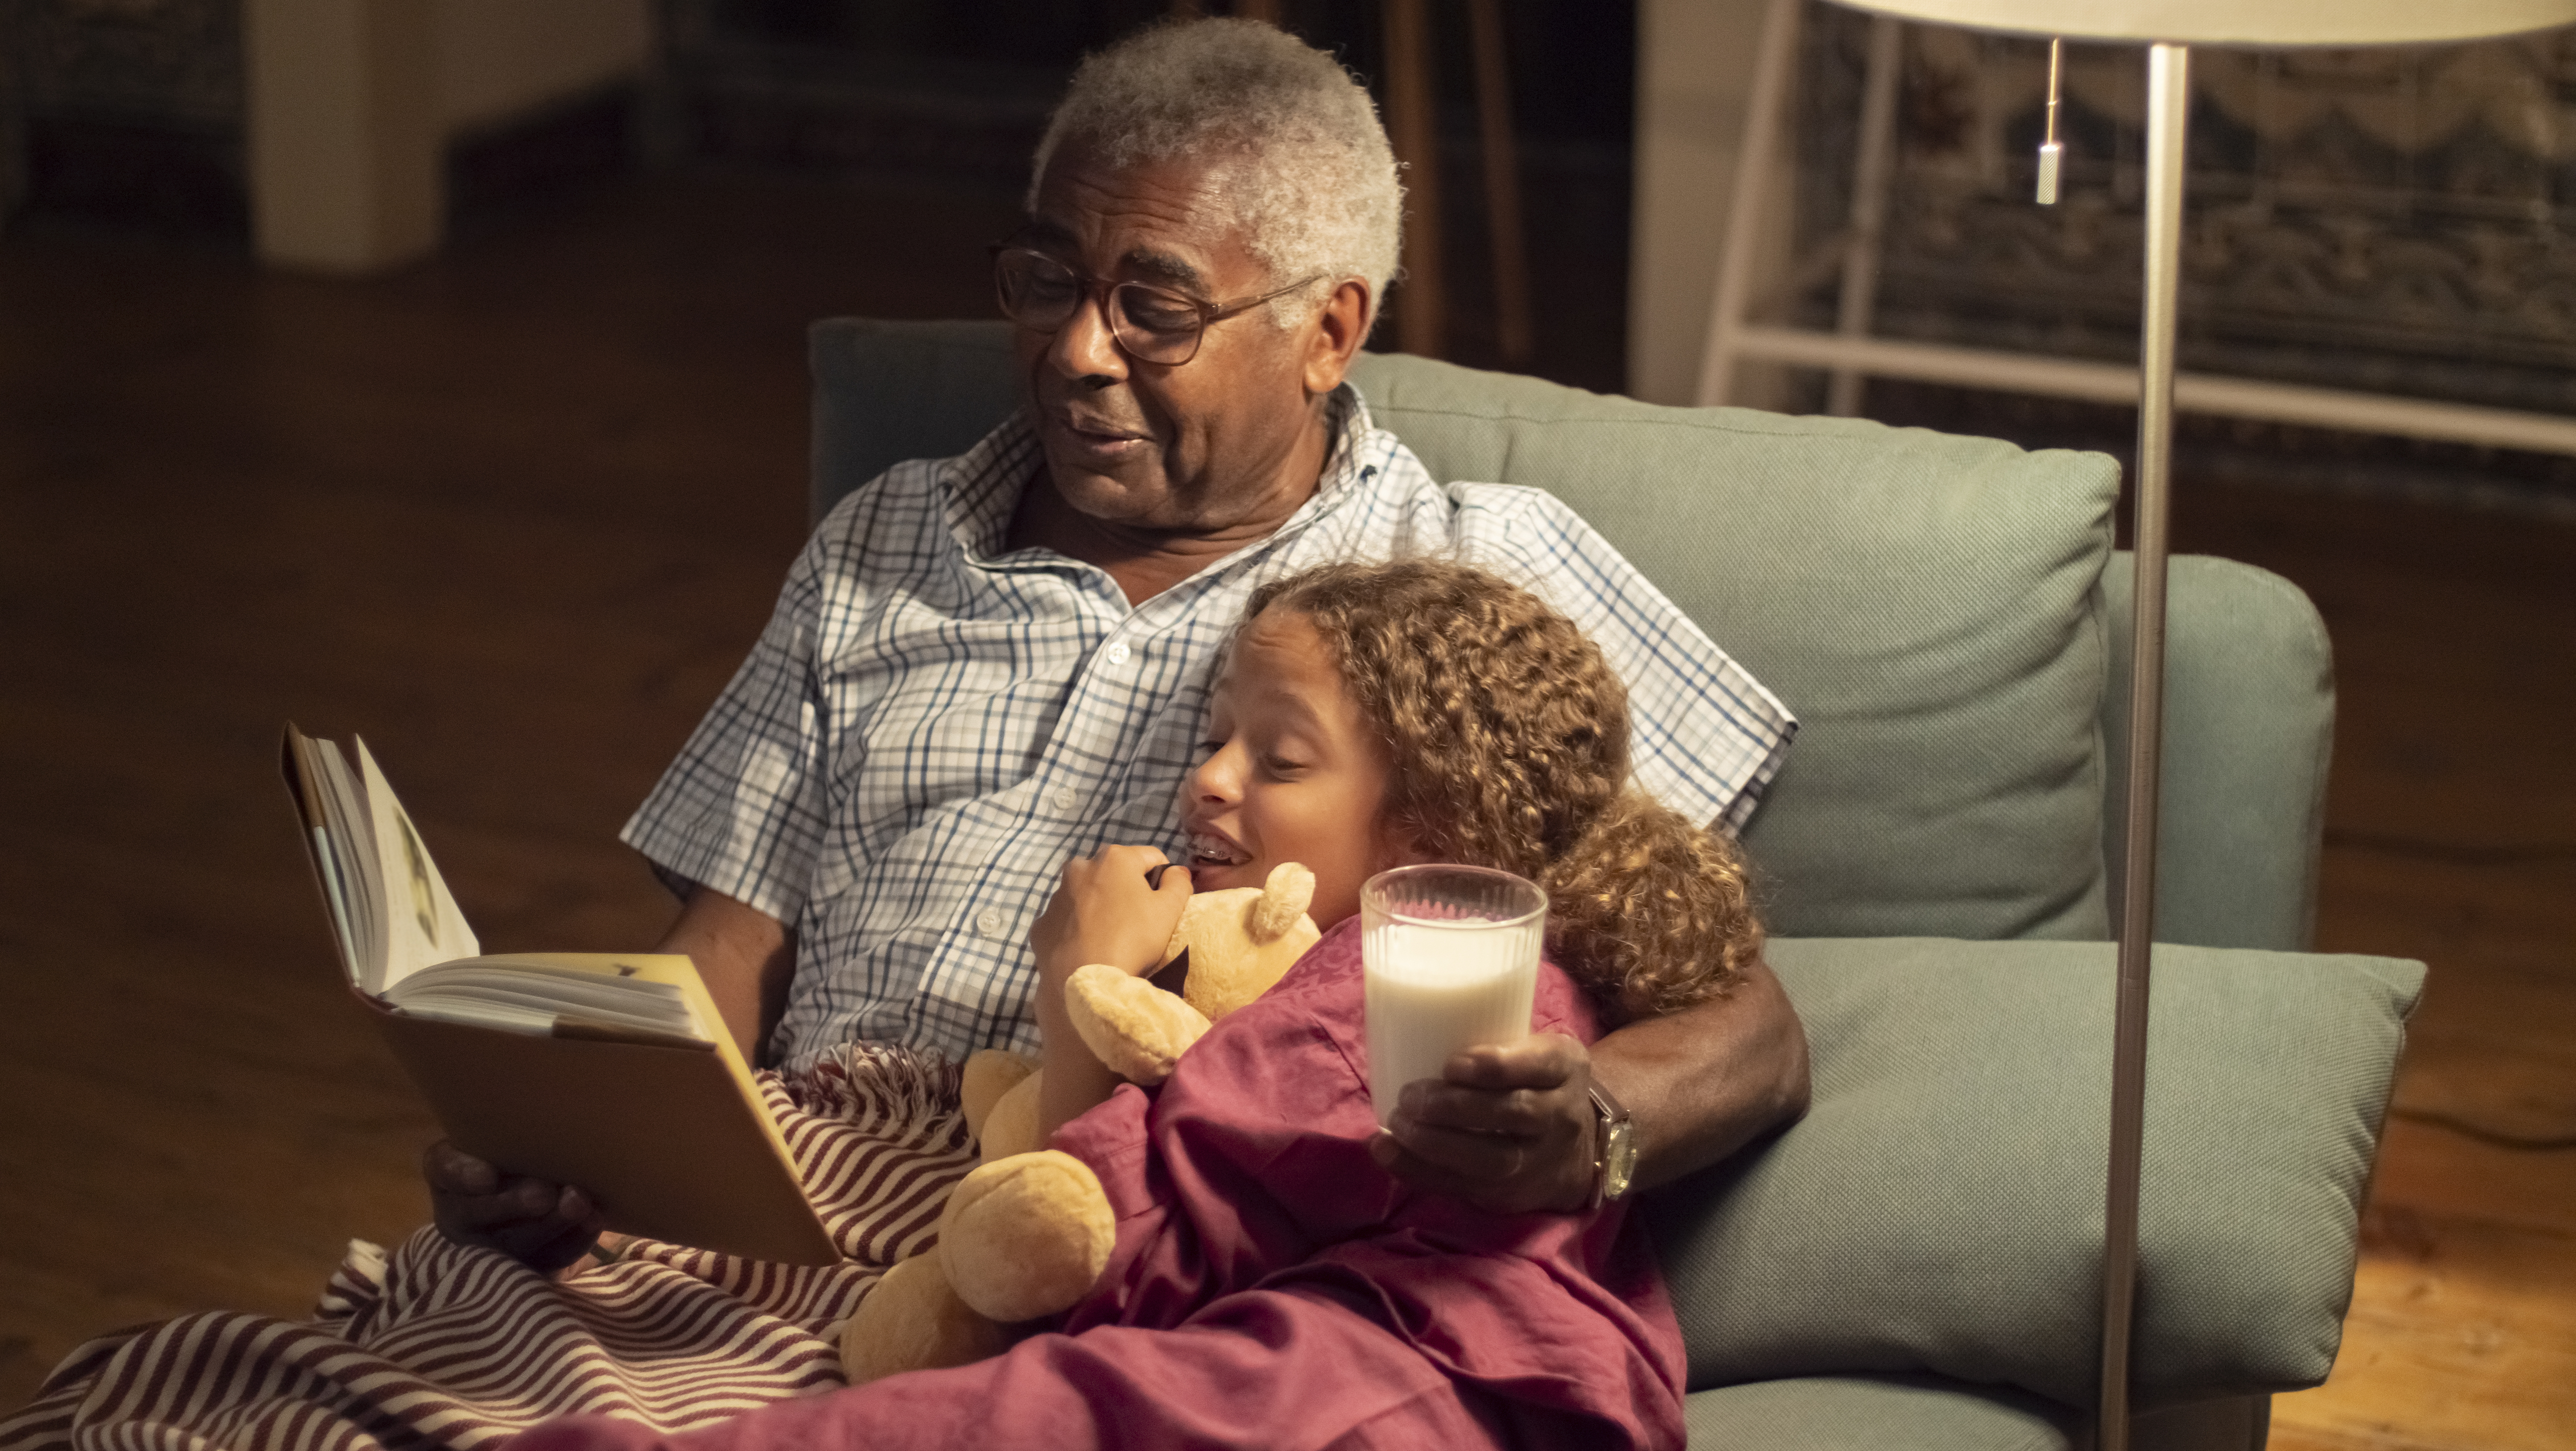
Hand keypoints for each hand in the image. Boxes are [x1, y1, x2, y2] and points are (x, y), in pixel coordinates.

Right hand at [425, 1140, 603, 1271]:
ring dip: (550, 1223)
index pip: (443, 1169)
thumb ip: (516, 1125)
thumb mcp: (507, 1135)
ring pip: (515, 1242)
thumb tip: (554, 1092)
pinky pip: (549, 1259)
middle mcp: (461, 1213)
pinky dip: (575, 1239)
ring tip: (579, 1203)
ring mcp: (492, 1247)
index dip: (462, 1173)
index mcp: (449, 1174)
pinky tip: (594, 1219)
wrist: (538, 1199)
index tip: (487, 1176)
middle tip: (544, 1193)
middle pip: (476, 1214)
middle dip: (512, 1204)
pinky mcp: (527, 1267)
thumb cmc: (522, 1152)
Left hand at [1027, 845, 1192, 989]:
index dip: (1163, 880)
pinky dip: (1077, 928)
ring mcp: (1055, 896)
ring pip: (1087, 895)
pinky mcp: (1041, 924)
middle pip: (1115, 874)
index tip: (1163, 906)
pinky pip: (1066, 920)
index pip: (1151, 859)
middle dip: (1127, 891)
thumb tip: (1176, 871)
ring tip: (1111, 937)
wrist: (1087, 984)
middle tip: (1137, 923)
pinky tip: (1087, 948)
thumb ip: (1179, 882)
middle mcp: (1079, 867)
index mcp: (1114, 858)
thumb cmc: (1134, 940)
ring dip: (1100, 907)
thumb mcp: (1170, 910)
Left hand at [1368, 1033, 1597, 1215]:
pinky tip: (1387, 1153)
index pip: (1538, 1064)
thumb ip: (1497, 1040)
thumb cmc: (1536, 1084)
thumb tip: (1409, 1020)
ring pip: (1491, 1159)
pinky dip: (1419, 1171)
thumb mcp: (1536, 1051)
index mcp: (1565, 1068)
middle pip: (1513, 1113)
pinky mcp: (1509, 1196)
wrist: (1577, 1152)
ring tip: (1396, 1125)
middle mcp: (1561, 1117)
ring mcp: (1537, 1163)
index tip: (1451, 1064)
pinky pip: (1464, 1187)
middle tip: (1410, 1096)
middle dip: (1455, 1107)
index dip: (1494, 1066)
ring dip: (1434, 1144)